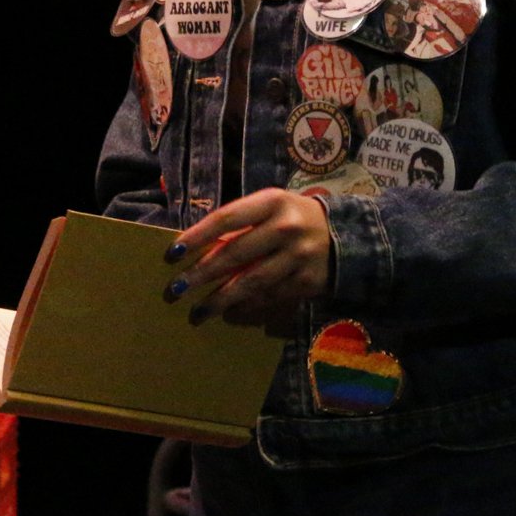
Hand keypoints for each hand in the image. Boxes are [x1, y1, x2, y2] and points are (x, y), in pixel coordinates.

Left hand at [162, 189, 331, 330]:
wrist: (342, 235)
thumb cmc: (291, 218)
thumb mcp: (268, 208)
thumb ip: (239, 225)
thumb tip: (197, 251)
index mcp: (272, 202)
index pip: (226, 218)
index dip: (197, 236)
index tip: (172, 254)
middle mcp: (286, 227)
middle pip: (235, 253)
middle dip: (202, 274)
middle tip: (176, 290)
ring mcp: (298, 256)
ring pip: (251, 282)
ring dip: (220, 300)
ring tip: (196, 312)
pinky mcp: (307, 281)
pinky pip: (269, 298)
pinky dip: (246, 308)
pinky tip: (228, 314)